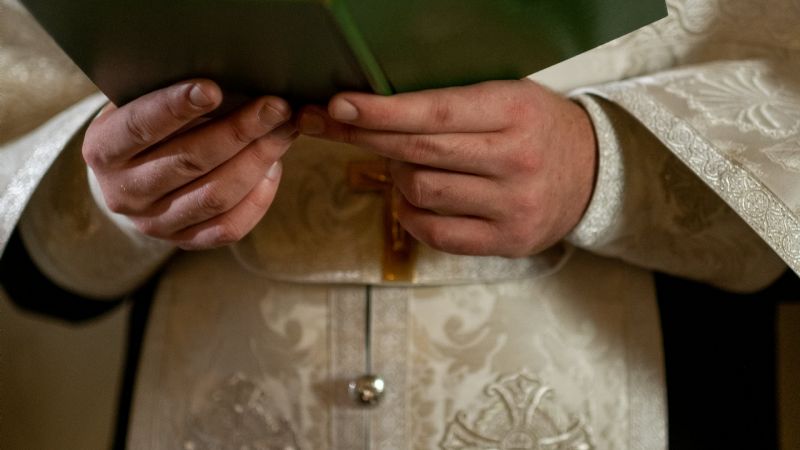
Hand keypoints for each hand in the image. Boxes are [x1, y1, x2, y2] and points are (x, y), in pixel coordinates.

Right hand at [83, 80, 296, 248]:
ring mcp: (154, 223)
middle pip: (189, 162)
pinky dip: (258, 198)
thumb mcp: (142, 102)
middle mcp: (124, 192)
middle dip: (239, 131)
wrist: (133, 176)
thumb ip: (174, 95)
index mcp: (104, 149)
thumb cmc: (148, 124)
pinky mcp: (185, 242)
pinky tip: (274, 168)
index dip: (176, 107)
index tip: (214, 88)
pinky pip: (228, 227)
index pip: (140, 127)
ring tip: (284, 131)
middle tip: (275, 107)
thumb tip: (234, 76)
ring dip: (257, 161)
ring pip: (214, 196)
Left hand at [298, 80, 596, 256]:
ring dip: (398, 177)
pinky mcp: (508, 241)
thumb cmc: (538, 129)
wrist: (595, 173)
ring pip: (422, 193)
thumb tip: (376, 115)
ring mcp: (513, 206)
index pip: (435, 113)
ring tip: (407, 166)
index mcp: (515, 112)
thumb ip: (452, 106)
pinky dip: (412, 215)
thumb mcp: (508, 98)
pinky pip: (436, 233)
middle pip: (421, 153)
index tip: (339, 107)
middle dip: (369, 138)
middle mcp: (516, 160)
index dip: (381, 111)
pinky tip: (415, 201)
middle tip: (336, 128)